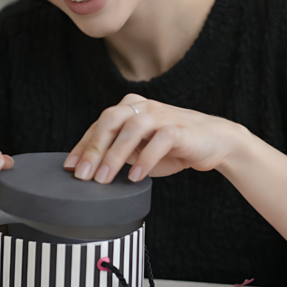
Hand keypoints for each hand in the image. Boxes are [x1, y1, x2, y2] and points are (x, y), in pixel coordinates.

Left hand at [63, 94, 243, 183]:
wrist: (216, 141)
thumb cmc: (173, 147)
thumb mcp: (140, 150)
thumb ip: (119, 153)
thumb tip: (90, 170)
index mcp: (130, 108)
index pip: (99, 125)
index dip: (83, 146)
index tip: (70, 167)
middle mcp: (143, 107)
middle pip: (110, 120)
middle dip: (93, 148)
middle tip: (83, 174)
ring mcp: (161, 115)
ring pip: (131, 129)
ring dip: (115, 155)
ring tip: (104, 179)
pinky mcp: (179, 129)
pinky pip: (159, 141)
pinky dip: (145, 160)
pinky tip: (135, 177)